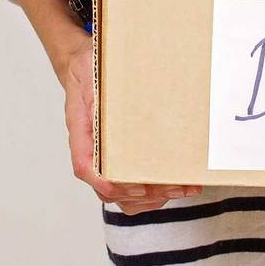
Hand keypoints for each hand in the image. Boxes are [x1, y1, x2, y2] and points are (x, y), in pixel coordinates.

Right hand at [59, 38, 201, 214]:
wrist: (86, 67)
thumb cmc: (90, 72)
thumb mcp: (93, 74)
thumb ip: (100, 93)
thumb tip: (116, 108)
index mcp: (81, 131)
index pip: (86, 167)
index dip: (110, 182)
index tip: (137, 185)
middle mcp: (91, 150)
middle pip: (109, 189)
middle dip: (144, 194)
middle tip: (175, 187)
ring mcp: (106, 157)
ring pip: (123, 194)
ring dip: (152, 198)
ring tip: (183, 188)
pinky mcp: (120, 157)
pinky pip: (133, 187)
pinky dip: (154, 193)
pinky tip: (178, 186)